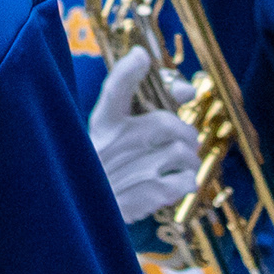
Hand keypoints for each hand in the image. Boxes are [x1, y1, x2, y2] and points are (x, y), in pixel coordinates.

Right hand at [88, 46, 202, 223]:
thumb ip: (151, 109)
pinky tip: (173, 186)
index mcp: (102, 125)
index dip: (129, 70)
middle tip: (182, 146)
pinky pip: (184, 181)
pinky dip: (186, 184)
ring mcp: (127, 172)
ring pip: (182, 153)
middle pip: (166, 124)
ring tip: (177, 168)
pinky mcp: (141, 197)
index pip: (113, 90)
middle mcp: (112, 145)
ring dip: (188, 162)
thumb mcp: (117, 137)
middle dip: (184, 136)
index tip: (140, 57)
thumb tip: (187, 90)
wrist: (86, 216)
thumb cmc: (110, 170)